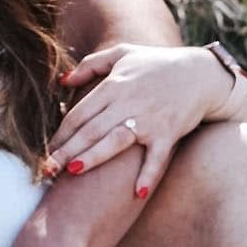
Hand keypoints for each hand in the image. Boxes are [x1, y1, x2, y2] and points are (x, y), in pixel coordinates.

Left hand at [42, 44, 231, 198]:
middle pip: (90, 130)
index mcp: (114, 85)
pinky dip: (148, 174)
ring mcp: (149, 119)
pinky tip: (137, 192)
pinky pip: (156, 157)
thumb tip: (62, 81)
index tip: (45, 151)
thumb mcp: (122, 54)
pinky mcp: (169, 133)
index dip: (60, 133)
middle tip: (46, 169)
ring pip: (115, 141)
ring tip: (73, 171)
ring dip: (94, 157)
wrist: (200, 73)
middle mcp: (128, 103)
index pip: (79, 113)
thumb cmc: (157, 64)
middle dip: (66, 150)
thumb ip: (90, 65)